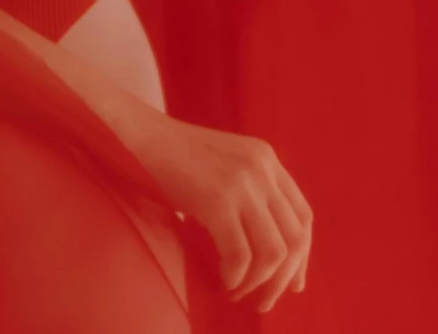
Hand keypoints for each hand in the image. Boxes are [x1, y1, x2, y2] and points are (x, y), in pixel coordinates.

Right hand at [116, 107, 310, 309]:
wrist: (134, 134)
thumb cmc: (169, 159)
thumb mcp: (221, 167)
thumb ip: (248, 195)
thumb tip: (267, 251)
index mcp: (266, 158)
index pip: (303, 217)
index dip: (302, 257)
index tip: (292, 285)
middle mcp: (261, 167)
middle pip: (294, 239)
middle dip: (282, 280)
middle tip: (262, 303)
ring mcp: (241, 182)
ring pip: (274, 253)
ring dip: (259, 284)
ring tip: (237, 293)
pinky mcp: (217, 199)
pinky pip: (241, 256)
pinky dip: (235, 279)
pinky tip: (221, 282)